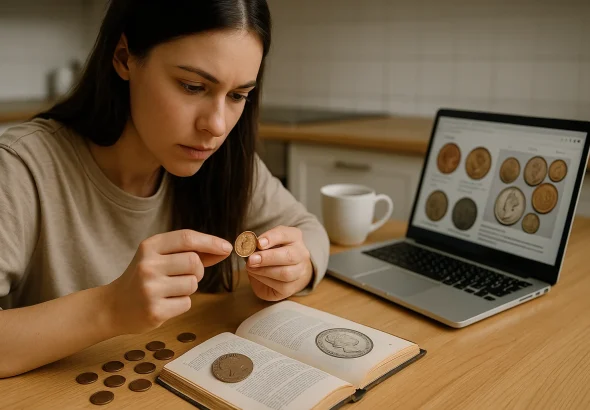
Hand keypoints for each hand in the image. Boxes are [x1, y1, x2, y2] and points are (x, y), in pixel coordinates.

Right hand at [105, 229, 232, 334]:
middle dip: (198, 270)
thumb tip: (224, 249)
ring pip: (192, 284)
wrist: (113, 306)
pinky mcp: (154, 310)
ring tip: (170, 290)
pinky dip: (181, 303)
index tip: (227, 248)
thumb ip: (189, 252)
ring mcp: (150, 288)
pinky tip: (165, 303)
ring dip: (189, 288)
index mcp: (149, 246)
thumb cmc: (144, 278)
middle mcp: (148, 265)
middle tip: (185, 276)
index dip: (210, 242)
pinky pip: (186, 303)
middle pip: (194, 262)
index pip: (186, 238)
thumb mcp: (160, 257)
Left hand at [246, 226, 312, 300]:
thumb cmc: (273, 253)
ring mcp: (299, 271)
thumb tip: (248, 250)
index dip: (271, 238)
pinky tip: (257, 275)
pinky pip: (281, 286)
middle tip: (251, 259)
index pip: (285, 234)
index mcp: (294, 237)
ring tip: (251, 268)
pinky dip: (265, 280)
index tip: (258, 243)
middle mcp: (301, 253)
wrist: (288, 272)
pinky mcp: (293, 287)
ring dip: (264, 271)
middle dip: (268, 258)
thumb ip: (258, 245)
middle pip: (289, 256)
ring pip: (286, 273)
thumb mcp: (267, 243)